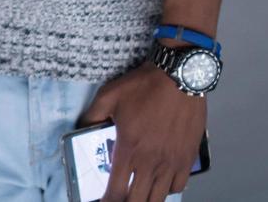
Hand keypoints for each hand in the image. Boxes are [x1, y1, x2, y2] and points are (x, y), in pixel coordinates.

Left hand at [79, 60, 206, 201]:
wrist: (179, 77)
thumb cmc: (143, 86)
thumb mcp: (108, 96)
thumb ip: (91, 116)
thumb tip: (80, 128)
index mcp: (129, 148)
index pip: (116, 189)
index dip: (108, 201)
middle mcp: (151, 161)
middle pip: (138, 199)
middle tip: (121, 199)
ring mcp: (171, 162)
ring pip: (159, 197)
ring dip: (147, 199)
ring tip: (138, 195)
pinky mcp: (187, 158)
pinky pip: (178, 186)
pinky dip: (168, 189)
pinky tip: (160, 184)